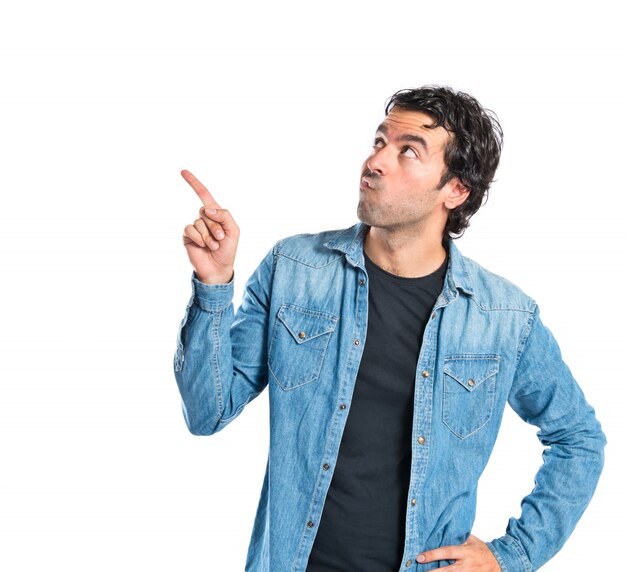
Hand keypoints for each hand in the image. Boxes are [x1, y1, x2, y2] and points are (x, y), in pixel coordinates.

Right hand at [181, 169, 239, 283]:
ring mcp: (195, 227)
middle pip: (206, 211)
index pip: (204, 195)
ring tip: (213, 246)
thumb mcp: (233, 230)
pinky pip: (190, 229)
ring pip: (199, 222)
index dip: (194, 183)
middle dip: (215, 226)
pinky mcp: (187, 236)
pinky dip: (198, 237)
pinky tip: (203, 246)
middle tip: (220, 239)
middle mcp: (204, 218)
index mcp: (216, 214)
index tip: (182, 171)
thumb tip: (206, 208)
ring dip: (208, 235)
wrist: (218, 268)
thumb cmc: (228, 250)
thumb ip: (224, 215)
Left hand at [417, 535, 500, 570]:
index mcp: (465, 552)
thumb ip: (458, 538)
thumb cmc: (483, 550)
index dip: (432, 555)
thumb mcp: (472, 540)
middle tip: (419, 571)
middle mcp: (466, 565)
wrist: (500, 562)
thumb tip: (443, 533)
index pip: (446, 552)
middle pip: (447, 570)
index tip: (420, 557)